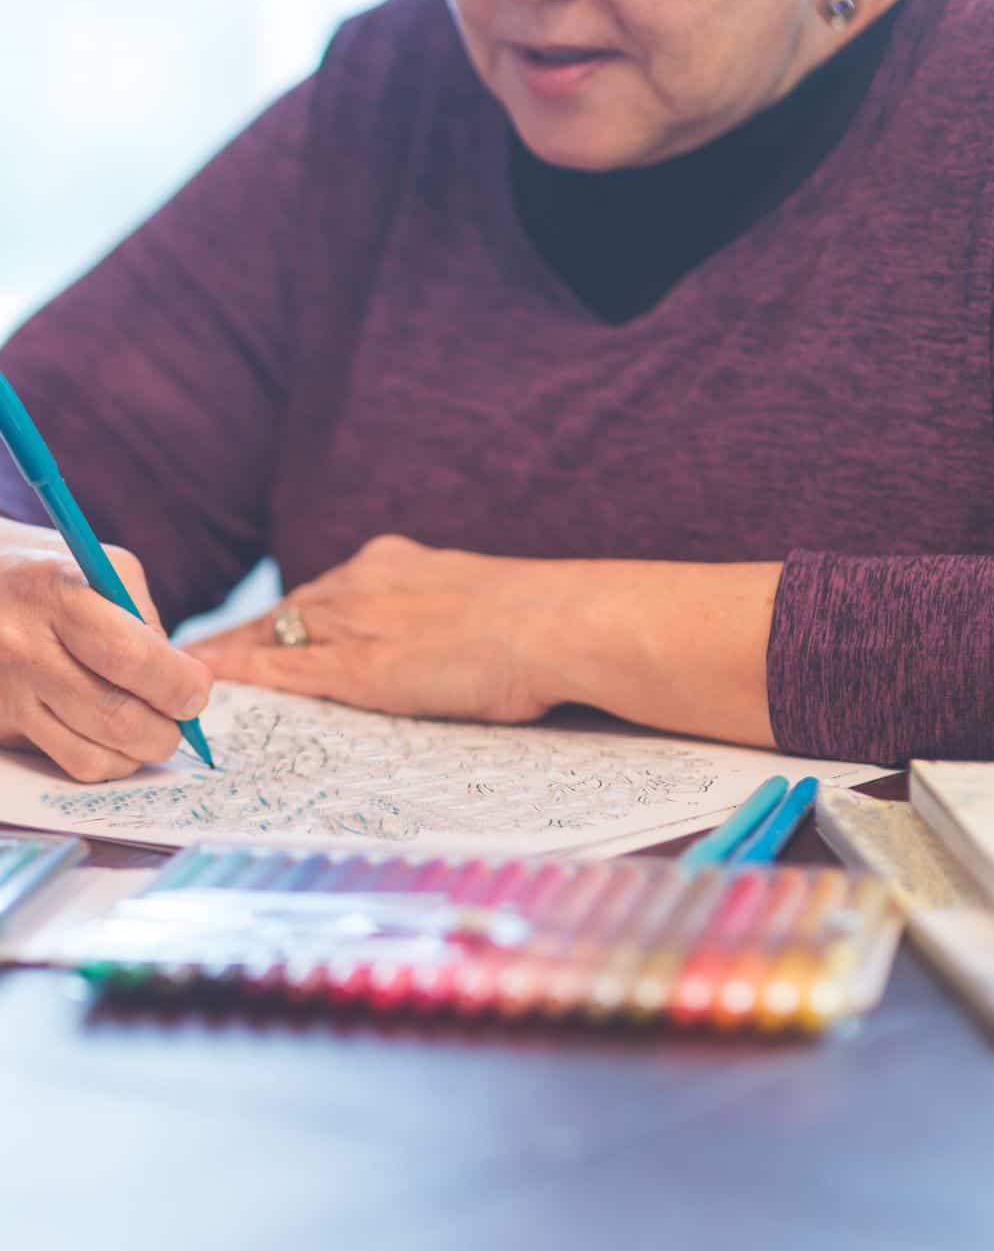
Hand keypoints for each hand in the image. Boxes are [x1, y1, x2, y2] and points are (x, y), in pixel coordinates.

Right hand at [0, 518, 212, 780]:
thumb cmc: (51, 576)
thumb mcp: (101, 571)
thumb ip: (144, 623)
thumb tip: (182, 685)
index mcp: (56, 594)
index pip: (128, 656)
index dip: (175, 683)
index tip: (196, 692)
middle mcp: (23, 646)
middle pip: (114, 716)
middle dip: (166, 730)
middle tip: (181, 719)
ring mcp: (7, 692)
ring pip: (92, 755)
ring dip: (138, 752)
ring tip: (150, 728)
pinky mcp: (1, 724)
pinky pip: (66, 762)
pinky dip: (105, 759)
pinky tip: (112, 735)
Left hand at [187, 535, 562, 722]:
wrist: (550, 624)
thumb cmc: (537, 621)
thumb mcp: (478, 598)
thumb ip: (443, 610)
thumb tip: (443, 633)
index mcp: (394, 564)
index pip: (324, 592)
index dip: (290, 616)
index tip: (266, 627)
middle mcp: (361, 583)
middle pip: (286, 610)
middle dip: (245, 632)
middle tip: (199, 651)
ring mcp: (353, 623)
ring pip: (270, 636)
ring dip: (228, 653)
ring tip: (184, 671)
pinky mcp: (353, 668)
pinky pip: (278, 671)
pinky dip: (239, 677)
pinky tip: (208, 686)